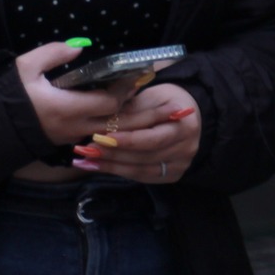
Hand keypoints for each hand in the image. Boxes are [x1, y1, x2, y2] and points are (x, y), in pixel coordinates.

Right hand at [17, 42, 129, 146]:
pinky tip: (101, 109)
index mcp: (67, 108)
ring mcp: (66, 138)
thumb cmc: (6, 95)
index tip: (132, 74)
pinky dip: (101, 123)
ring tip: (122, 97)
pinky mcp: (60, 142)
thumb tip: (80, 45)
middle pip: (113, 120)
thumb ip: (54, 53)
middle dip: (125, 104)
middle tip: (132, 86)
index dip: (124, 90)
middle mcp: (72, 127)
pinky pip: (89, 134)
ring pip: (102, 130)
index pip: (110, 103)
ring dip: (115, 116)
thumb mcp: (26, 67)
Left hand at [72, 83, 199, 184]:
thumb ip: (132, 113)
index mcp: (186, 125)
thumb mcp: (151, 98)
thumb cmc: (165, 102)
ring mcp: (181, 165)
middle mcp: (188, 148)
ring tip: (87, 160)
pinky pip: (142, 177)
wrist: (186, 115)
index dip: (126, 140)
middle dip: (114, 154)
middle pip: (145, 156)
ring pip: (141, 170)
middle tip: (88, 150)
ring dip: (111, 166)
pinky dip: (119, 172)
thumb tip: (104, 125)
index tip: (101, 137)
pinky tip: (100, 167)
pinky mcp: (172, 175)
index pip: (152, 138)